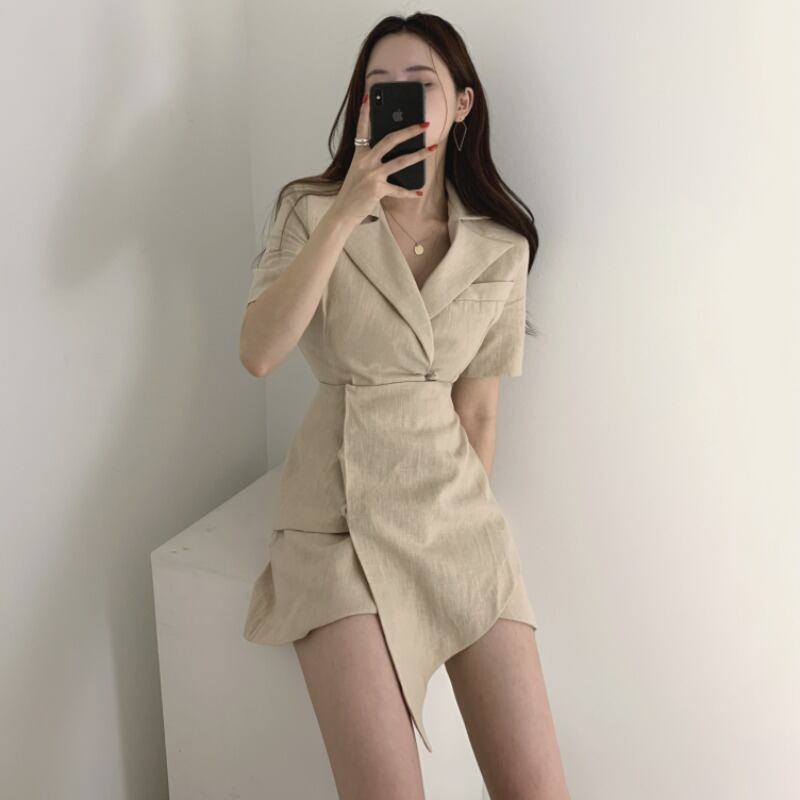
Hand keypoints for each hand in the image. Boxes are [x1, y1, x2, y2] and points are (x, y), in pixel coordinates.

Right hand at [329, 93, 438, 224]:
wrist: (343, 211)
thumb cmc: (353, 190)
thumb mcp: (359, 170)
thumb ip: (372, 159)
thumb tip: (395, 152)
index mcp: (359, 153)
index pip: (362, 128)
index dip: (364, 112)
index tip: (368, 96)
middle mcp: (365, 161)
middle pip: (390, 140)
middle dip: (410, 131)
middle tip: (424, 125)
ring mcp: (372, 175)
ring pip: (401, 161)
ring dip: (420, 155)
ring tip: (432, 149)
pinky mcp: (377, 189)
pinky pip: (399, 190)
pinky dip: (410, 192)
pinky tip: (420, 191)